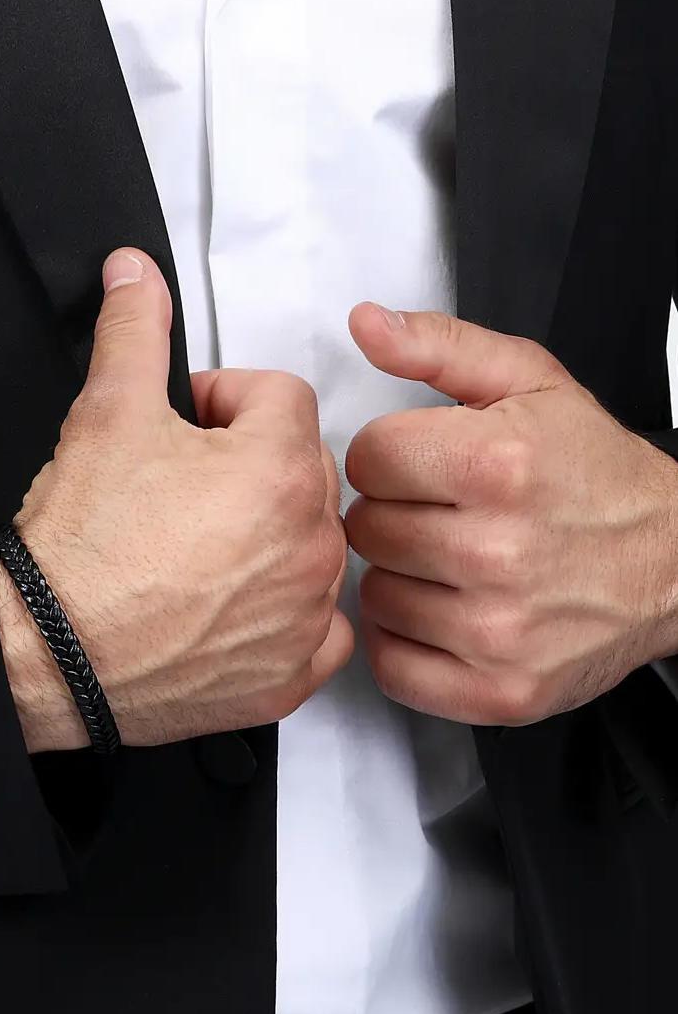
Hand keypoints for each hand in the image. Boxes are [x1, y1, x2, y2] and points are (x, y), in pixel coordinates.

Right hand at [0, 248, 352, 751]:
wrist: (45, 655)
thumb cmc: (81, 546)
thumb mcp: (106, 412)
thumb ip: (134, 329)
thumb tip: (134, 272)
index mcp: (278, 469)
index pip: (280, 396)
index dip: (224, 401)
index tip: (183, 426)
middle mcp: (310, 544)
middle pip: (302, 467)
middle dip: (249, 463)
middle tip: (182, 485)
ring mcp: (304, 616)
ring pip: (313, 544)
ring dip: (271, 535)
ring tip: (199, 547)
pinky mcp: (289, 675)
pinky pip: (320, 630)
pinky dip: (288, 616)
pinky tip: (234, 607)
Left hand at [344, 303, 677, 726]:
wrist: (673, 562)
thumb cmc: (596, 473)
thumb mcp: (529, 382)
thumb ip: (438, 346)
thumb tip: (365, 323)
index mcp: (497, 464)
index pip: (367, 458)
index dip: (393, 456)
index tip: (426, 464)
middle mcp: (497, 551)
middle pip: (366, 529)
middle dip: (395, 513)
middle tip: (443, 513)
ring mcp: (499, 631)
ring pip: (374, 597)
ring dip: (401, 578)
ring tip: (451, 562)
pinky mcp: (500, 690)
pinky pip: (394, 667)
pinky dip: (408, 641)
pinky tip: (445, 612)